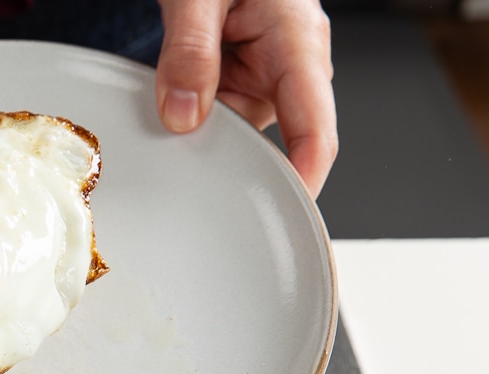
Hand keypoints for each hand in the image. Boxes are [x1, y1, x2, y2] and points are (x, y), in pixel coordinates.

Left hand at [154, 0, 337, 196]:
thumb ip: (189, 52)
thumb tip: (182, 115)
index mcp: (299, 43)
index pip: (315, 132)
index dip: (303, 180)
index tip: (283, 215)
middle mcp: (292, 66)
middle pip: (269, 141)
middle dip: (228, 154)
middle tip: (185, 158)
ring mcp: (268, 77)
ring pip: (234, 130)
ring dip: (202, 129)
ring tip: (173, 98)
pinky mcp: (244, 80)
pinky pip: (219, 115)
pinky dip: (193, 115)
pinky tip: (173, 98)